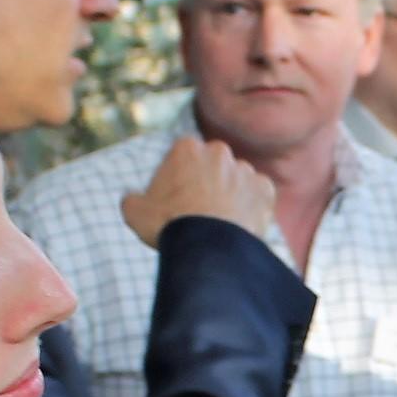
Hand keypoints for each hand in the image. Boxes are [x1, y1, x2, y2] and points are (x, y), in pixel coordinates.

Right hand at [120, 135, 273, 247]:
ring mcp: (245, 169)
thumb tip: (131, 199)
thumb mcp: (134, 212)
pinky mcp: (265, 189)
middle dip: (205, 184)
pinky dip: (251, 208)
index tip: (173, 201)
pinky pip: (258, 196)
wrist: (209, 248)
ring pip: (235, 181)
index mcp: (187, 147)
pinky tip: (239, 226)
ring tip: (219, 225)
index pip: (181, 159)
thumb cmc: (169, 226)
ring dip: (229, 195)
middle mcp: (219, 151)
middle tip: (197, 212)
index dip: (175, 180)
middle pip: (210, 167)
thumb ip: (132, 199)